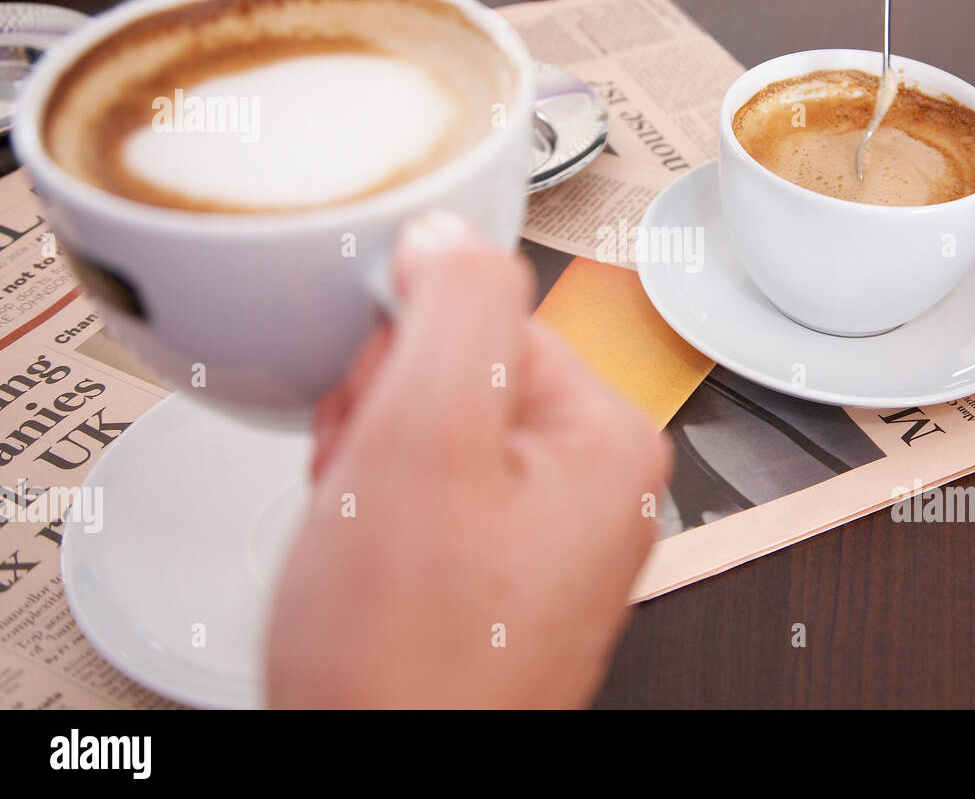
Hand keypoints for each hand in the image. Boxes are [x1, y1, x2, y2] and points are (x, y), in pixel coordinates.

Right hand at [266, 211, 672, 707]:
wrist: (380, 774)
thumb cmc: (409, 653)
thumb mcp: (425, 437)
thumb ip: (452, 305)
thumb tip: (447, 232)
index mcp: (609, 438)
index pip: (486, 316)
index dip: (401, 355)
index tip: (374, 403)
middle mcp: (597, 486)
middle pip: (461, 375)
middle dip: (386, 413)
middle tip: (365, 480)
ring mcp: (551, 536)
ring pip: (435, 437)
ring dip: (375, 465)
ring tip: (362, 530)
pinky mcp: (504, 576)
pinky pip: (433, 499)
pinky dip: (383, 515)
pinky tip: (369, 560)